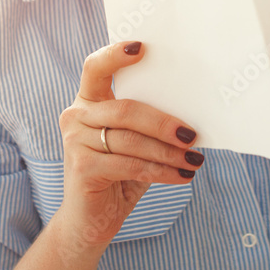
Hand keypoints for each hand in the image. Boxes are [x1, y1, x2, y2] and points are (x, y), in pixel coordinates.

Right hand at [54, 41, 202, 253]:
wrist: (90, 223)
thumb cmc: (119, 175)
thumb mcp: (134, 143)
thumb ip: (148, 123)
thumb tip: (192, 113)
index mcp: (88, 101)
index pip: (95, 67)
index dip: (116, 54)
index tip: (143, 46)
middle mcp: (75, 116)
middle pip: (125, 108)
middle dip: (164, 122)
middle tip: (192, 135)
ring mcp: (74, 141)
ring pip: (132, 139)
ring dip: (169, 152)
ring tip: (194, 160)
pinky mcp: (81, 168)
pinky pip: (130, 164)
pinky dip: (161, 171)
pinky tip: (182, 176)